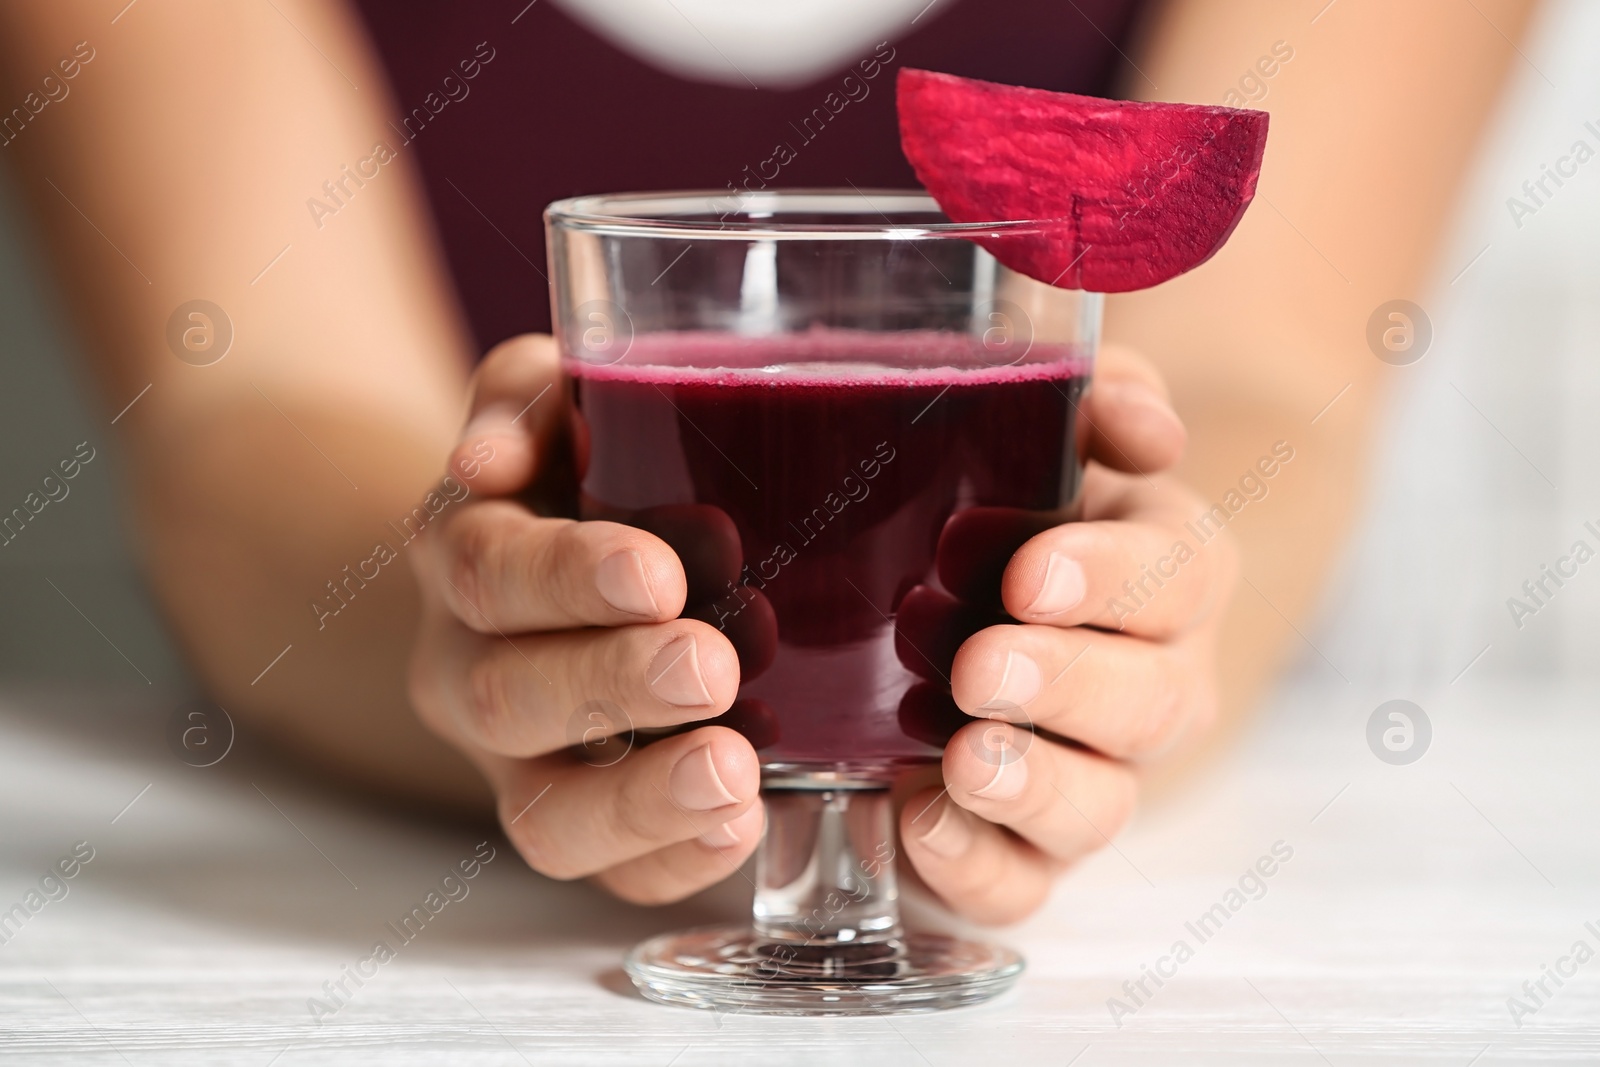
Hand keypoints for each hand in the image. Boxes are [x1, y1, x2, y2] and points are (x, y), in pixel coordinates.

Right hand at [406, 336, 764, 903]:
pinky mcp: (576, 818)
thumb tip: (483, 459)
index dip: (564, 578)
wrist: (539, 571)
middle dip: (612, 685)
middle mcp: (469, 667)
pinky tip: (743, 825)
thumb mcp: (551, 400)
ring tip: (732, 773)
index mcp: (463, 552)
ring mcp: (517, 761)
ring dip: (638, 800)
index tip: (659, 575)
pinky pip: (607, 873)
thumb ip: (525, 396)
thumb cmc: (575, 467)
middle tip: (711, 663)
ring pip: (542, 815)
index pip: (487, 571)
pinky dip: (673, 862)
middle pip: (508, 696)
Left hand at [899, 345, 1237, 923]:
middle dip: (1066, 687)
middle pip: (1148, 702)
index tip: (1029, 573)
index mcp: (1168, 571)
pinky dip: (978, 866)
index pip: (1182, 576)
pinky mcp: (1028, 845)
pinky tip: (918, 823)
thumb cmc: (1024, 497)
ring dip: (1034, 787)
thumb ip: (1105, 397)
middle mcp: (1152, 682)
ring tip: (963, 759)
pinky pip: (1025, 882)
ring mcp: (1097, 774)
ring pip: (1099, 807)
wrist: (998, 599)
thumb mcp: (1064, 426)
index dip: (1114, 579)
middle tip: (982, 667)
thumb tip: (1148, 429)